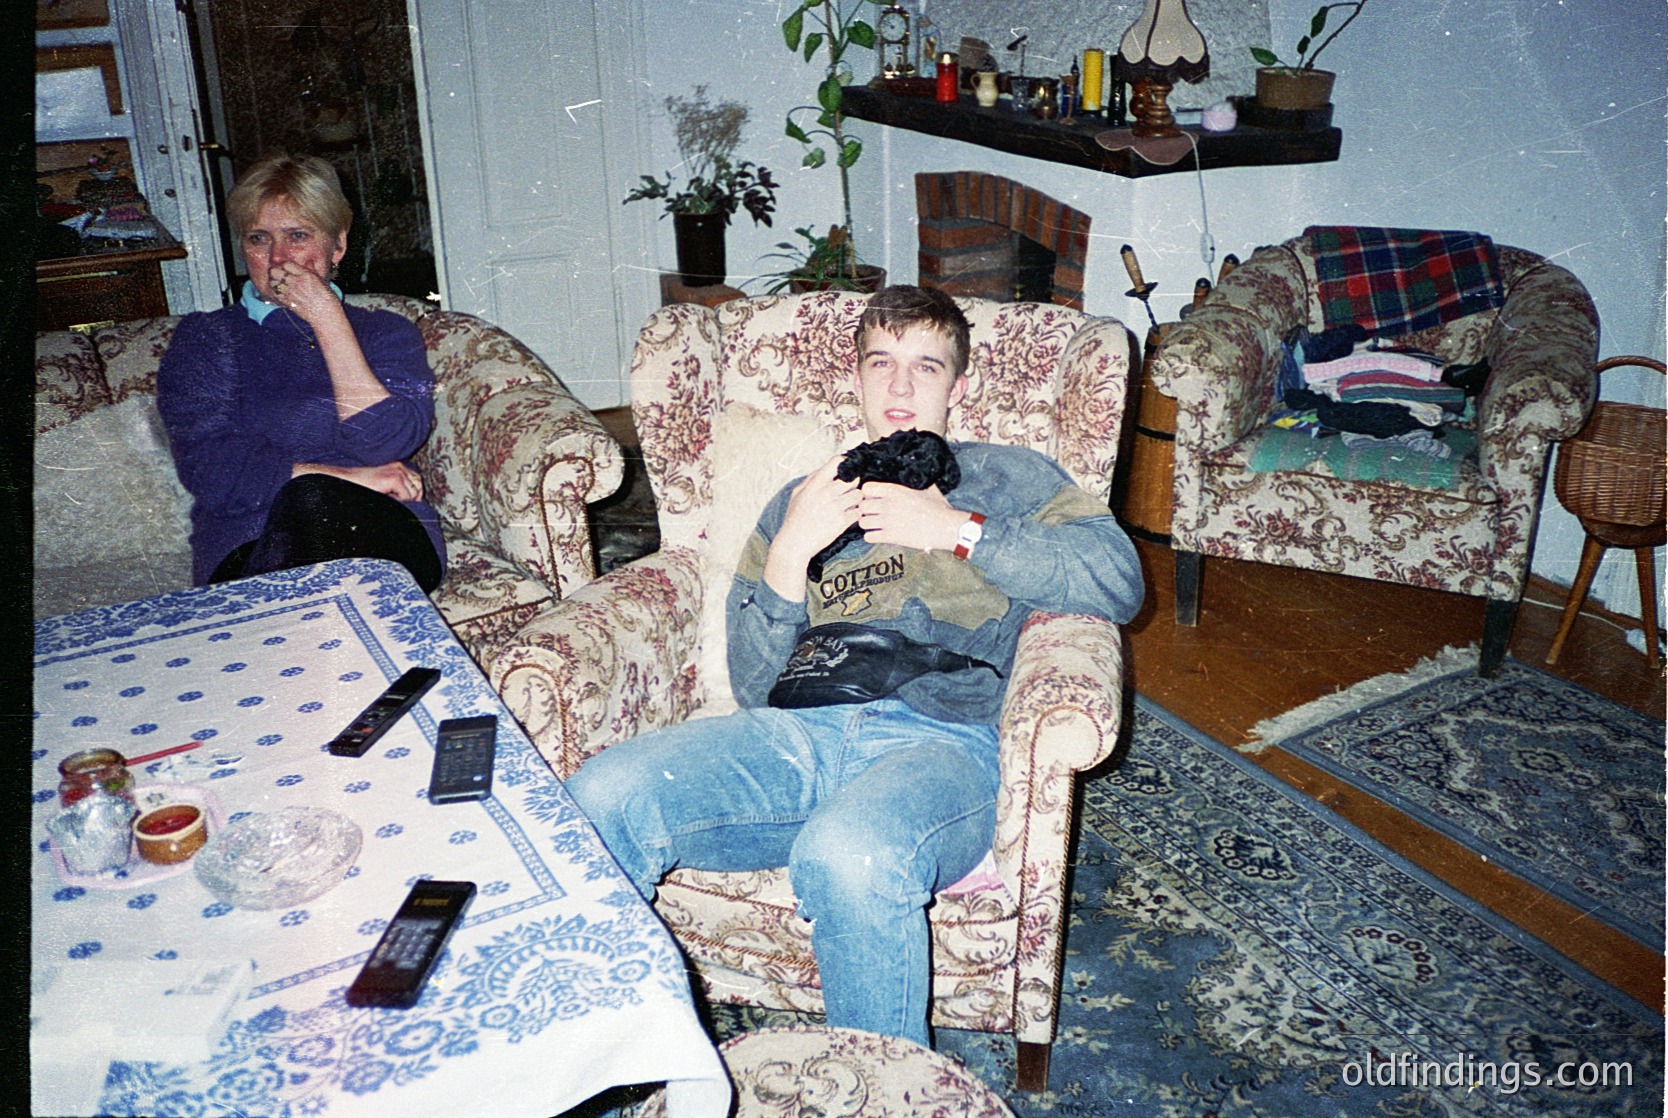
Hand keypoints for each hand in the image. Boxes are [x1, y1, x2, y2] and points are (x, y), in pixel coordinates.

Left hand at [268, 261, 339, 325]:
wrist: (326, 315)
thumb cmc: (327, 298)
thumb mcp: (322, 280)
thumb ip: (313, 270)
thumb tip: (309, 261)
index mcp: (305, 275)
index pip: (287, 264)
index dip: (285, 265)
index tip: (287, 268)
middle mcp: (295, 282)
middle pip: (275, 271)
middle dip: (276, 271)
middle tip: (279, 274)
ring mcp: (290, 292)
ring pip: (272, 282)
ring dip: (274, 282)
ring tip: (279, 283)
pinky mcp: (287, 302)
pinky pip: (274, 293)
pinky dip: (275, 292)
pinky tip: (280, 292)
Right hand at [296, 461, 424, 502]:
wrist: (345, 481)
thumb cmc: (362, 487)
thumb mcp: (384, 486)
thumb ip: (398, 488)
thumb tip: (415, 501)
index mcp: (398, 467)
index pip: (418, 481)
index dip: (415, 494)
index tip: (407, 502)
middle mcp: (400, 467)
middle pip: (418, 487)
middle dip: (411, 498)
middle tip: (396, 502)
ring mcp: (398, 471)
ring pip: (413, 493)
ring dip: (403, 500)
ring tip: (387, 498)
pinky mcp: (394, 478)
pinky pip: (406, 496)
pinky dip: (398, 501)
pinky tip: (385, 498)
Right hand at [762, 455, 859, 598]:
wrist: (794, 543)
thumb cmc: (794, 518)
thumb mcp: (797, 494)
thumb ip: (811, 479)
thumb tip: (824, 469)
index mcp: (815, 484)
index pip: (837, 463)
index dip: (845, 464)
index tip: (846, 470)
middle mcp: (827, 493)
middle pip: (853, 479)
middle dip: (853, 484)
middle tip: (849, 490)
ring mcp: (835, 507)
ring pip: (858, 495)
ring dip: (856, 499)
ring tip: (849, 504)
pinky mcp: (842, 522)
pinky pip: (858, 511)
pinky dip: (855, 513)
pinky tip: (848, 516)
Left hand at [856, 482, 965, 552]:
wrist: (946, 527)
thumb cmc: (938, 507)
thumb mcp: (927, 488)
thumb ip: (914, 481)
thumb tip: (914, 472)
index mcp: (895, 490)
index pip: (866, 488)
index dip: (868, 493)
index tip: (873, 497)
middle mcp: (888, 505)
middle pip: (862, 506)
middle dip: (866, 509)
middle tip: (873, 512)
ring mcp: (888, 522)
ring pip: (862, 522)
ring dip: (867, 523)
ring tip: (875, 524)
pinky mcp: (891, 537)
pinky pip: (869, 537)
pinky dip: (872, 536)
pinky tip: (879, 534)